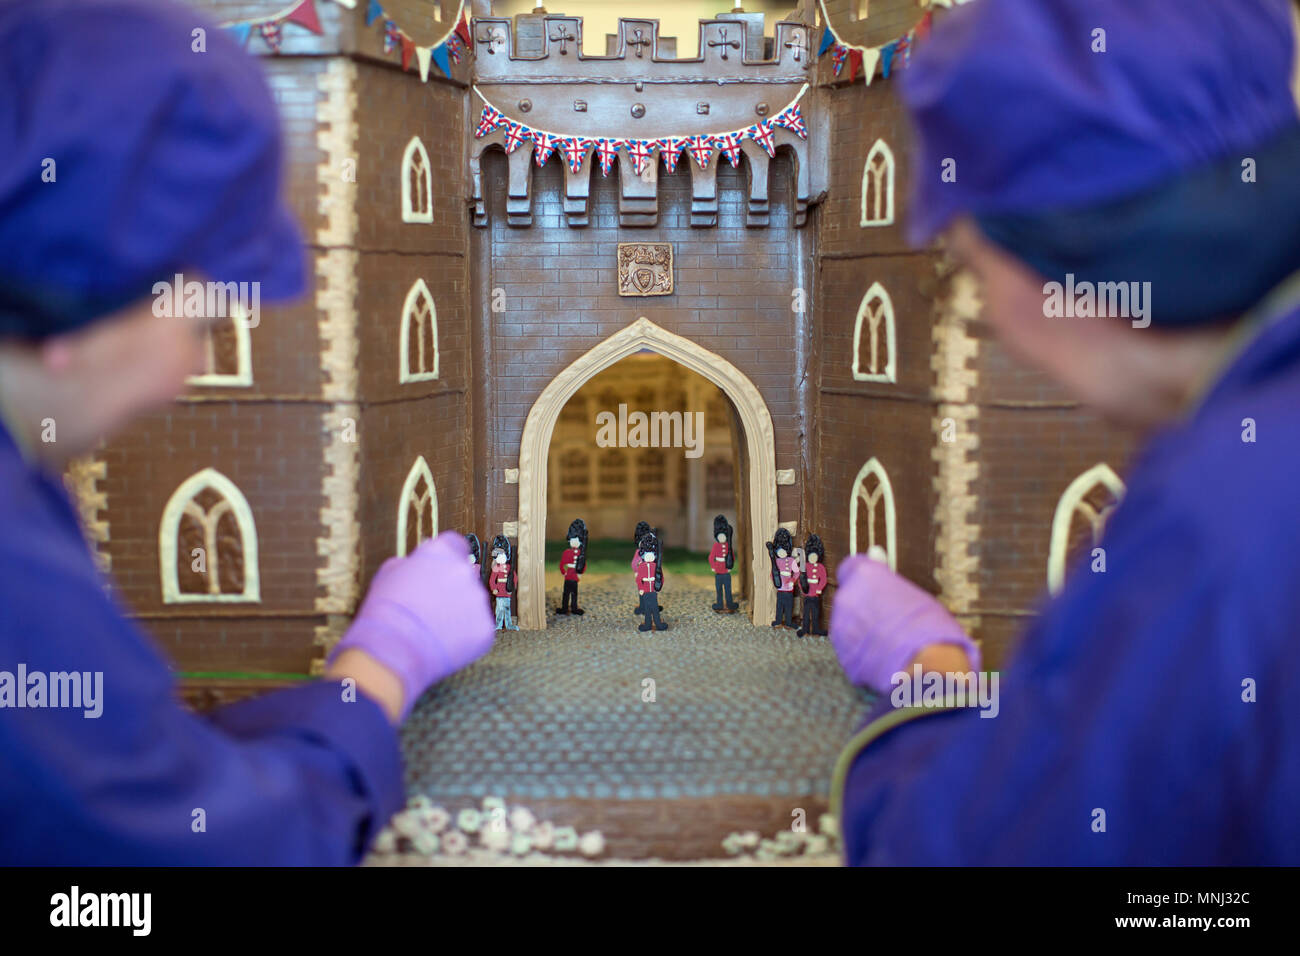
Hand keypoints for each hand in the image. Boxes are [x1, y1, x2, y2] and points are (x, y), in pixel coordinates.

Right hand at [326, 531, 495, 720]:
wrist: (392, 649)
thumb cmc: (384, 611)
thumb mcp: (388, 573)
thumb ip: (411, 563)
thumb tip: (418, 563)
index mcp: (441, 551)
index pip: (455, 545)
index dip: (446, 559)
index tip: (439, 571)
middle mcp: (464, 570)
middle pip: (465, 575)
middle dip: (451, 588)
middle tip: (431, 606)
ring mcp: (478, 599)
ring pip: (472, 602)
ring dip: (459, 612)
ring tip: (433, 628)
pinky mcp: (485, 627)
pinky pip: (477, 628)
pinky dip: (464, 635)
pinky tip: (442, 642)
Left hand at [829, 552, 979, 691]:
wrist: (926, 667)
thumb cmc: (929, 626)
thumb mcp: (914, 592)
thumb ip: (886, 574)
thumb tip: (874, 551)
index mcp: (864, 576)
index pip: (851, 567)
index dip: (865, 579)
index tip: (877, 588)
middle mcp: (846, 598)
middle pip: (851, 597)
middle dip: (865, 606)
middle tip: (892, 619)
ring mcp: (840, 627)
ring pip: (849, 623)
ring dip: (863, 629)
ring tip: (891, 641)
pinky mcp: (841, 654)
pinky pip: (851, 648)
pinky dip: (863, 651)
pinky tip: (885, 657)